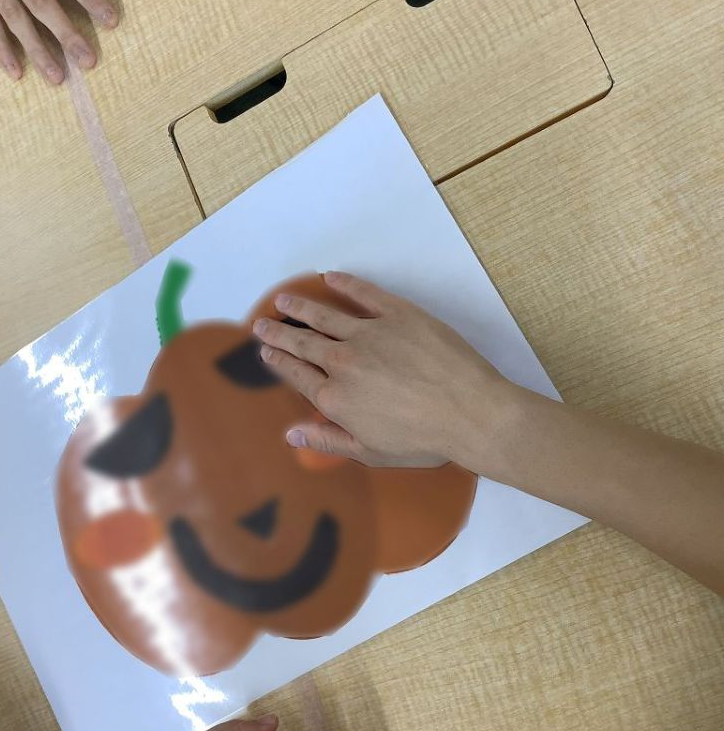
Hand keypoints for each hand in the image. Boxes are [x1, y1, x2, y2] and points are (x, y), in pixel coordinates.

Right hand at [253, 271, 512, 469]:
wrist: (469, 411)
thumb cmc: (424, 440)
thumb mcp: (371, 453)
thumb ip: (328, 441)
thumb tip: (291, 434)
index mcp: (335, 398)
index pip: (297, 374)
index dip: (279, 361)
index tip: (266, 351)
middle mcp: (342, 362)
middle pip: (302, 343)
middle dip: (279, 333)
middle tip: (262, 324)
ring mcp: (369, 333)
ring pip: (323, 315)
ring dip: (300, 307)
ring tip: (283, 300)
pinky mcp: (397, 313)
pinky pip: (363, 293)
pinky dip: (344, 284)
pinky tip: (330, 277)